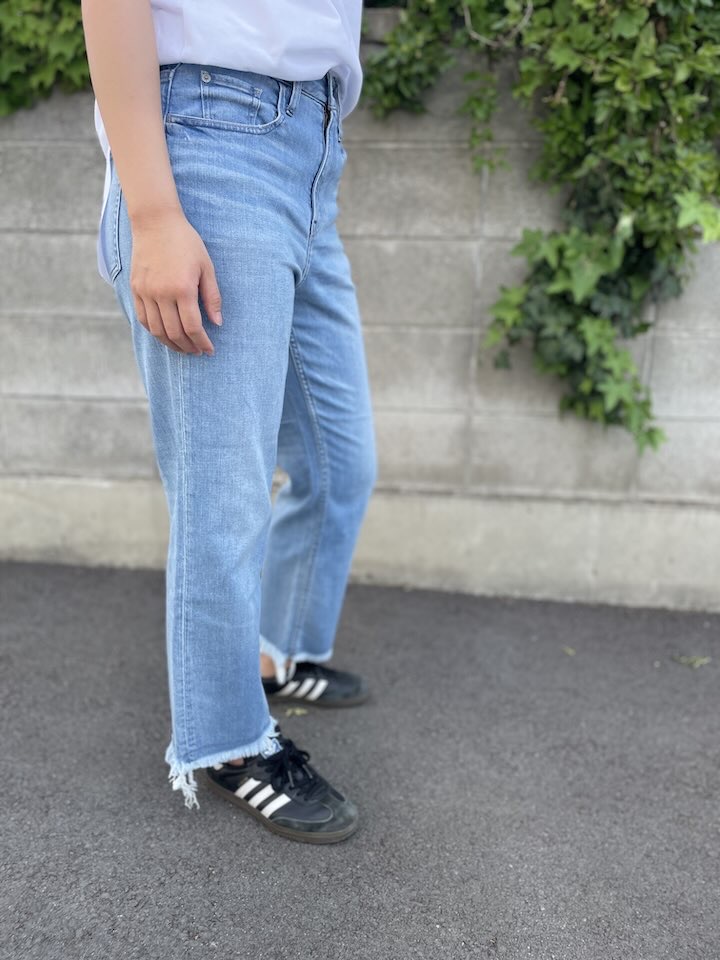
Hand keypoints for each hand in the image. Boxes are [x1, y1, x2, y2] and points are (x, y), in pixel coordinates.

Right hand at [129, 208, 222, 354]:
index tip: (209, 350)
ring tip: (183, 348)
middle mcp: (161, 293)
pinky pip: (143, 319)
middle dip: (188, 347)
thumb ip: (212, 297)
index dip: (202, 342)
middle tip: (197, 351)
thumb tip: (217, 323)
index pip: (193, 327)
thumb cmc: (186, 242)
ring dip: (171, 344)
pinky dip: (155, 332)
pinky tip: (165, 335)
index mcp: (182, 288)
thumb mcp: (206, 267)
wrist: (155, 222)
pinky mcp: (136, 289)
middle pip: (174, 333)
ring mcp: (146, 292)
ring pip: (157, 330)